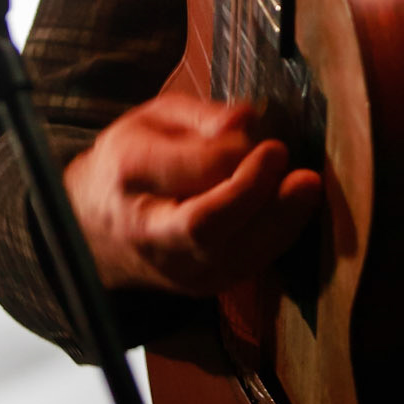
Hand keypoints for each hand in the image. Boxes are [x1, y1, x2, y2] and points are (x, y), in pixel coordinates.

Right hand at [63, 93, 322, 296]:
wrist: (95, 229)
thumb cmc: (132, 160)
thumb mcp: (154, 120)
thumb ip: (200, 117)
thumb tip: (249, 119)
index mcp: (130, 174)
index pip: (183, 172)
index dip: (229, 157)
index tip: (266, 139)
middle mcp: (150, 231)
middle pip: (204, 226)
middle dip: (252, 193)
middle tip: (289, 161)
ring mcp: (177, 267)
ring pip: (232, 256)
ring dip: (278, 221)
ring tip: (308, 185)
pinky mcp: (201, 287)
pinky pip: (246, 267)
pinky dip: (277, 237)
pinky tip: (297, 206)